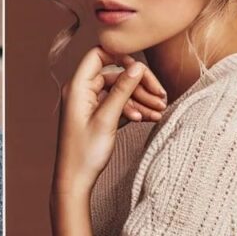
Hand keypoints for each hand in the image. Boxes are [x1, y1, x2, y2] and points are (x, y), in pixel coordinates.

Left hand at [53, 47, 166, 196]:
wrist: (75, 180)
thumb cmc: (85, 152)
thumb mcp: (107, 119)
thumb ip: (122, 90)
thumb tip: (137, 66)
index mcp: (77, 87)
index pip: (98, 55)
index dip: (121, 57)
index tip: (143, 69)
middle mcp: (81, 91)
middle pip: (114, 74)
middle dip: (139, 84)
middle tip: (161, 96)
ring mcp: (89, 104)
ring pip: (119, 91)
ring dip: (140, 99)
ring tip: (161, 110)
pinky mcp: (97, 116)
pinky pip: (117, 105)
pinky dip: (133, 109)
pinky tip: (150, 118)